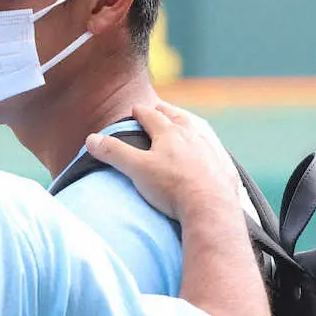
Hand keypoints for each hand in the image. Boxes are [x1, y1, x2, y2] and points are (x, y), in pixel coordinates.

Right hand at [85, 103, 240, 221]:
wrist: (211, 208)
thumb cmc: (171, 187)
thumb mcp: (136, 169)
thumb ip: (114, 152)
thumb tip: (90, 138)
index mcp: (169, 132)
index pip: (151, 115)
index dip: (141, 112)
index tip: (135, 110)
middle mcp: (192, 135)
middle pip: (177, 116)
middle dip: (165, 111)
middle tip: (159, 108)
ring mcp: (211, 149)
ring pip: (198, 128)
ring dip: (188, 122)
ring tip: (184, 121)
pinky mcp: (224, 165)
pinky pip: (215, 147)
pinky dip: (207, 142)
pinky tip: (207, 148)